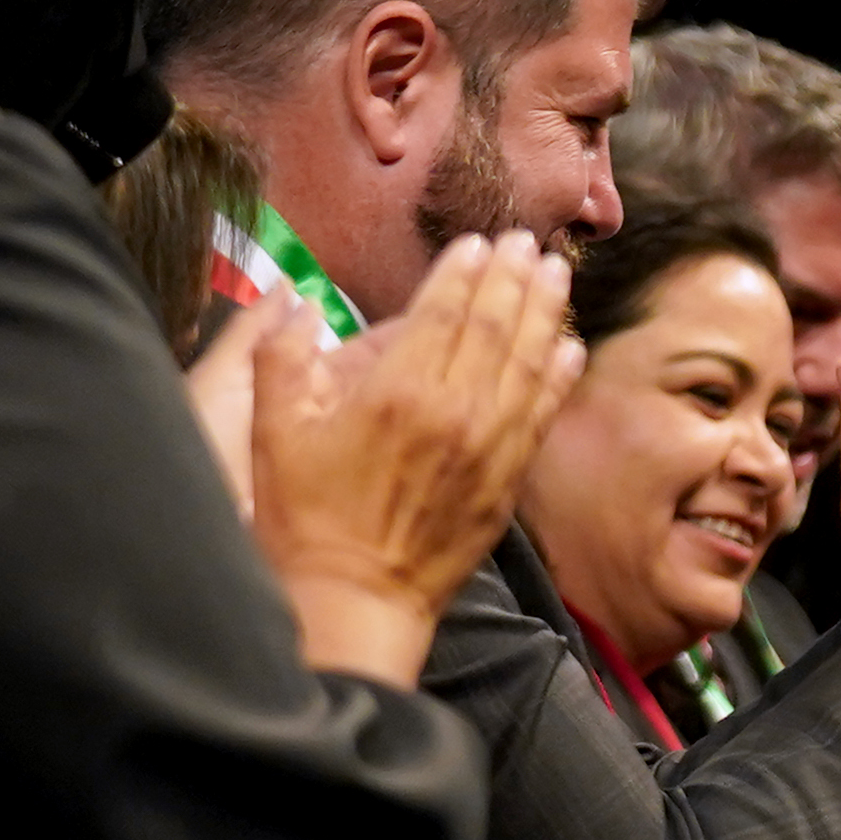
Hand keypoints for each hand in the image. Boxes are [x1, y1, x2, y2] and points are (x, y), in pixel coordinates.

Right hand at [248, 231, 580, 682]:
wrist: (357, 598)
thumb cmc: (307, 517)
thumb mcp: (271, 429)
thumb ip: (282, 354)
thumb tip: (294, 298)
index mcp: (397, 393)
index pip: (444, 313)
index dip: (466, 272)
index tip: (482, 241)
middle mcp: (453, 414)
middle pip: (495, 329)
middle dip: (515, 279)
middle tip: (530, 241)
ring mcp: (487, 450)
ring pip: (527, 366)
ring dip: (546, 315)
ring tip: (557, 275)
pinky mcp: (506, 484)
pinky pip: (540, 418)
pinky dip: (557, 379)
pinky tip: (569, 350)